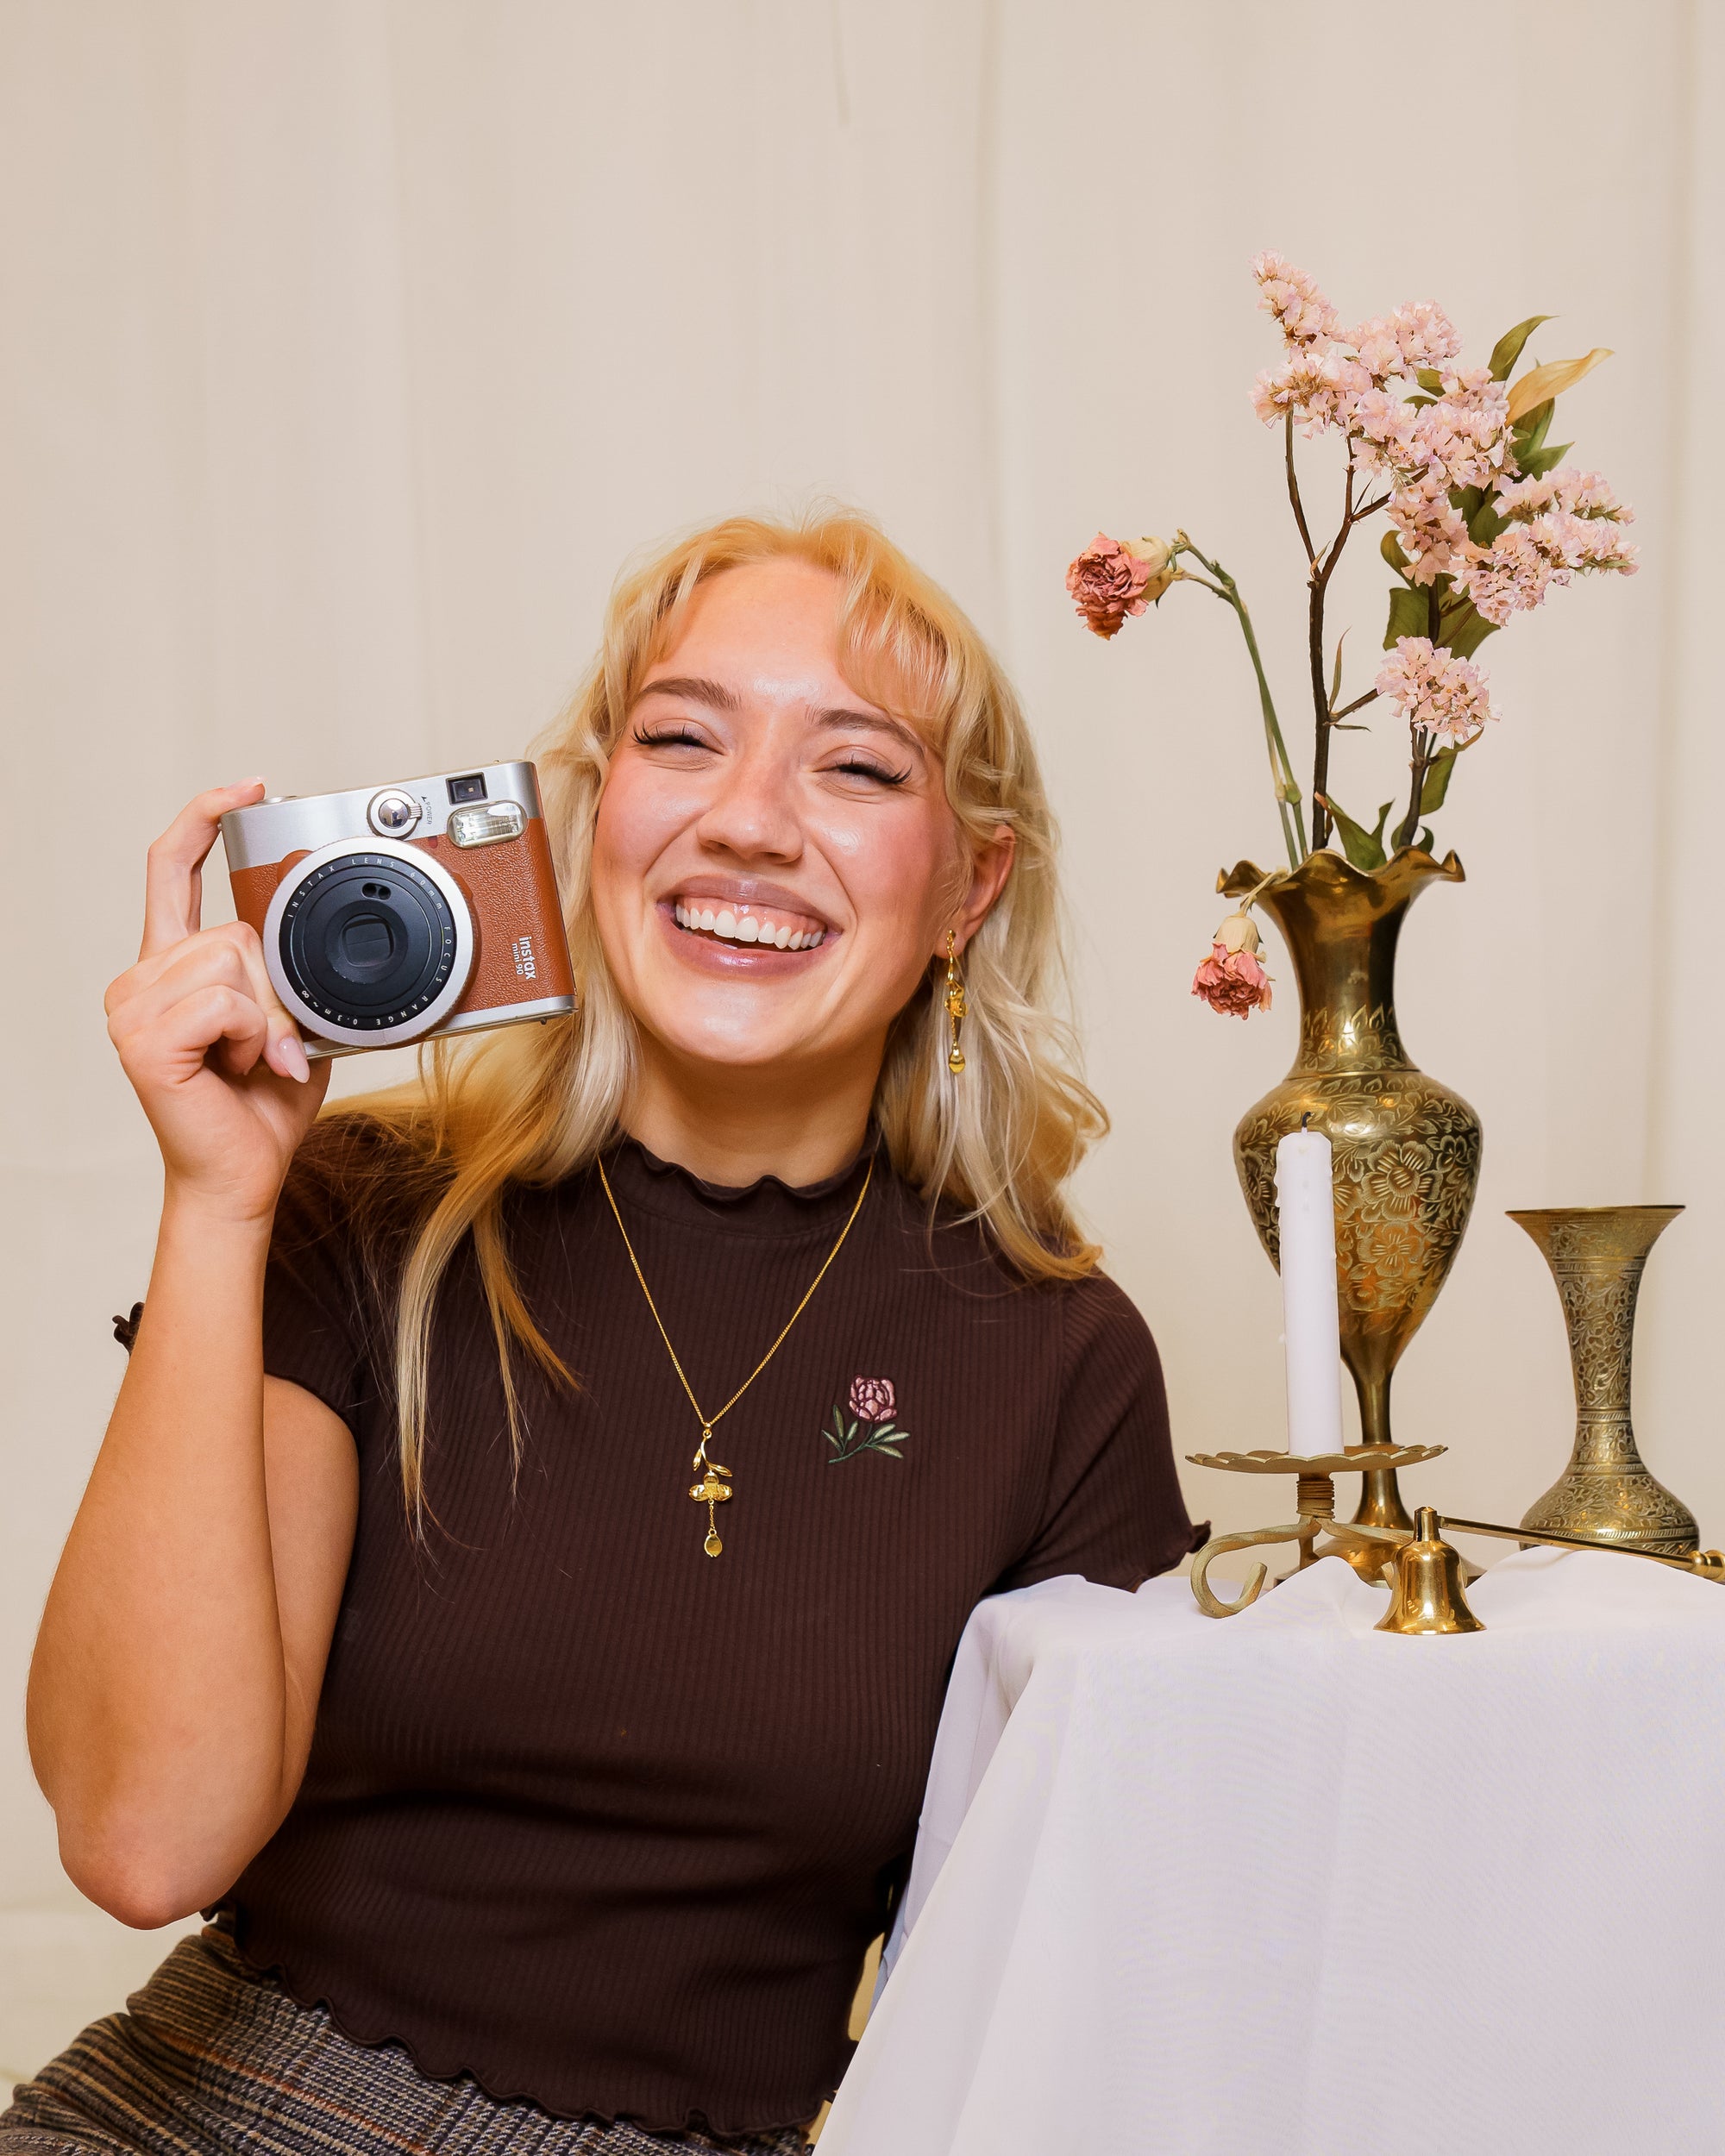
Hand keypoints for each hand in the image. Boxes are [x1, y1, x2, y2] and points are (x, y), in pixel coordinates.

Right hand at [105, 783, 331, 1222]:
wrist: (243, 1175)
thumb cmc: (262, 1106)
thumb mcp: (288, 1021)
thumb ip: (287, 974)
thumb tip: (315, 939)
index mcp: (171, 966)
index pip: (172, 868)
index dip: (204, 818)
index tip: (247, 787)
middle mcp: (141, 978)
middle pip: (231, 929)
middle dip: (275, 986)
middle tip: (274, 1044)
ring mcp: (132, 1007)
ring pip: (232, 961)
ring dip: (266, 1016)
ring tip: (255, 1060)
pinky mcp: (143, 1038)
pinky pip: (224, 1000)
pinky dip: (253, 1034)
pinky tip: (242, 1067)